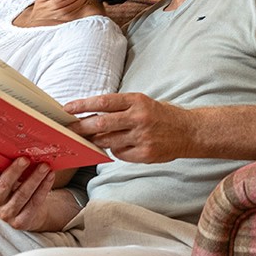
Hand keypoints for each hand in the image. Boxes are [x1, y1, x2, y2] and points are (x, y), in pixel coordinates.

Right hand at [0, 155, 59, 230]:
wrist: (29, 215)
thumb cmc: (17, 191)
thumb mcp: (8, 181)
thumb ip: (5, 168)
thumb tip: (13, 144)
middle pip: (3, 186)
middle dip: (14, 171)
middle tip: (25, 158)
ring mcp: (7, 214)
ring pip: (22, 195)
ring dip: (35, 178)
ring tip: (45, 166)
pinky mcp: (21, 221)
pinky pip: (34, 203)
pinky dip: (44, 188)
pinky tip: (50, 177)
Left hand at [64, 93, 194, 163]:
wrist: (189, 132)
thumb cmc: (161, 116)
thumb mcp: (142, 103)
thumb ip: (120, 108)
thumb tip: (90, 115)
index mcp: (137, 101)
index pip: (103, 102)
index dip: (82, 105)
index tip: (66, 109)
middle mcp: (139, 118)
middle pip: (101, 123)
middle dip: (81, 127)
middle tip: (69, 130)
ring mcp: (142, 137)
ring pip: (108, 141)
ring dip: (98, 140)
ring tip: (95, 138)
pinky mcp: (145, 154)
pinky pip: (120, 154)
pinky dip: (116, 151)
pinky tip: (122, 146)